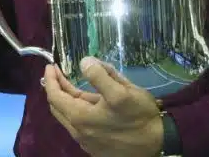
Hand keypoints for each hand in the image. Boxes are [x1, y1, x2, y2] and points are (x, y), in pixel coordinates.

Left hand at [43, 58, 163, 156]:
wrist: (157, 144)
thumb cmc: (139, 116)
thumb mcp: (122, 91)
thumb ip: (100, 75)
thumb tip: (84, 62)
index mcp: (80, 118)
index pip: (55, 96)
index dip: (50, 79)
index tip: (51, 65)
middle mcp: (78, 132)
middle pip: (58, 107)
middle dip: (55, 88)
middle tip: (58, 72)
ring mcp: (86, 141)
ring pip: (68, 117)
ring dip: (65, 99)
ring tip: (69, 84)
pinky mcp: (95, 146)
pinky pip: (78, 125)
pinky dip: (75, 110)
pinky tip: (85, 101)